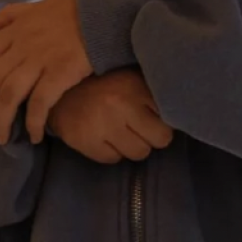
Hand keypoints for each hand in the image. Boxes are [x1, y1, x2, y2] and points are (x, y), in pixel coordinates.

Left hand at [0, 0, 92, 143]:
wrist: (105, 10)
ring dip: (1, 122)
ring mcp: (40, 59)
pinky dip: (33, 123)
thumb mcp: (34, 7)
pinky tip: (35, 135)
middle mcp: (21, 45)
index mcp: (13, 31)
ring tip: (4, 138)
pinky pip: (39, 103)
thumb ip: (6, 18)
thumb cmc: (73, 9)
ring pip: (8, 96)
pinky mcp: (61, 71)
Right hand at [48, 69, 174, 164]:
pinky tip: (107, 139)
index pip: (167, 121)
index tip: (157, 122)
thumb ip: (154, 96)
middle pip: (157, 141)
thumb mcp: (133, 81)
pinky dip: (112, 153)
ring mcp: (101, 126)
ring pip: (138, 154)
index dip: (164, 125)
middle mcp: (119, 106)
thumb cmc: (105, 85)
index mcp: (135, 88)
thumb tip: (182, 112)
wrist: (60, 92)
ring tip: (124, 134)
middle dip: (153, 138)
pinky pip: (112, 160)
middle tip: (143, 131)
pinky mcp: (84, 142)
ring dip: (134, 147)